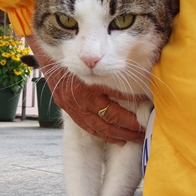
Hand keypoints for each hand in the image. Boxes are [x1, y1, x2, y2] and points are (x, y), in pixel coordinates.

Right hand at [26, 36, 144, 145]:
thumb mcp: (94, 63)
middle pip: (110, 118)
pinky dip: (102, 134)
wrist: (48, 58)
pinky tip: (114, 138)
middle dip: (129, 126)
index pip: (117, 99)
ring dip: (118, 135)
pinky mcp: (68, 110)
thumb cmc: (75, 57)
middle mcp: (82, 100)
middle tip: (144, 131)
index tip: (147, 107)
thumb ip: (111, 73)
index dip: (133, 105)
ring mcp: (73, 107)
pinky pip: (87, 127)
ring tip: (132, 138)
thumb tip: (133, 80)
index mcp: (91, 86)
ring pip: (99, 127)